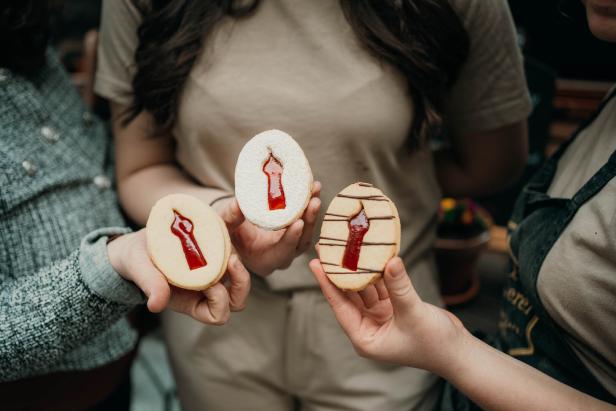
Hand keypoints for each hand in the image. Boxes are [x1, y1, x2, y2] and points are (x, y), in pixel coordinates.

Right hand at [107, 229, 249, 324]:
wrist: (137, 244)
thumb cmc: (138, 262)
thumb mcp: (140, 270)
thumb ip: (150, 284)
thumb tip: (156, 305)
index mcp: (191, 301)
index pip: (217, 313)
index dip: (219, 300)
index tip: (210, 283)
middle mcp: (206, 289)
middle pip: (237, 299)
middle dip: (240, 282)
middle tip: (232, 260)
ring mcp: (214, 271)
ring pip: (240, 276)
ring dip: (239, 261)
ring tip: (230, 244)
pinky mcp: (216, 252)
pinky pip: (233, 252)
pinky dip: (233, 243)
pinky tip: (228, 227)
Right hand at [217, 181, 321, 275]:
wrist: (235, 229)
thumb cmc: (229, 232)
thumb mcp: (225, 226)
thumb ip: (230, 218)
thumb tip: (237, 203)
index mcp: (266, 261)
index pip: (283, 253)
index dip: (291, 238)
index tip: (299, 223)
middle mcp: (282, 256)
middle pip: (302, 242)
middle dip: (309, 221)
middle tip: (314, 201)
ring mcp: (292, 245)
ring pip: (308, 230)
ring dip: (313, 210)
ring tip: (315, 188)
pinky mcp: (297, 232)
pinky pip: (307, 219)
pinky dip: (310, 204)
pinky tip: (313, 187)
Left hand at [309, 257, 469, 375]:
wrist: (457, 351)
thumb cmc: (434, 343)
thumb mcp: (413, 313)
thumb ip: (399, 286)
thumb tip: (389, 259)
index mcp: (364, 338)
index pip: (340, 306)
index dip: (327, 283)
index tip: (315, 263)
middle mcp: (368, 327)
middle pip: (347, 295)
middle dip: (338, 272)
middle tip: (326, 248)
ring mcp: (379, 317)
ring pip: (363, 288)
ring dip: (357, 270)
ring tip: (345, 246)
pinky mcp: (392, 308)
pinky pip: (379, 286)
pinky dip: (377, 272)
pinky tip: (370, 254)